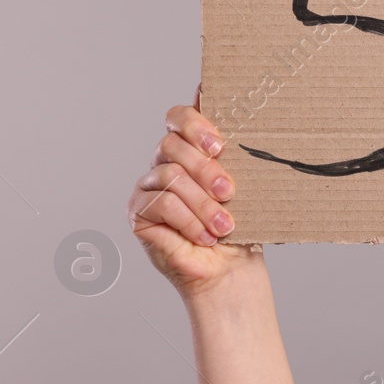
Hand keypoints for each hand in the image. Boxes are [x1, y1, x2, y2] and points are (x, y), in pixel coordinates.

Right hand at [128, 94, 255, 298]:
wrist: (230, 266)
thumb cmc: (238, 225)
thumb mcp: (245, 186)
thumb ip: (236, 152)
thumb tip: (237, 117)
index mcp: (190, 149)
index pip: (179, 117)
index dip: (195, 124)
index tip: (219, 145)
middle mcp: (164, 162)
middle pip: (172, 145)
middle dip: (205, 169)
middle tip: (228, 191)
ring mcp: (148, 185)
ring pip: (170, 175)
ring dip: (202, 203)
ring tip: (224, 225)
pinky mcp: (138, 211)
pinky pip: (160, 203)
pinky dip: (188, 221)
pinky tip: (204, 236)